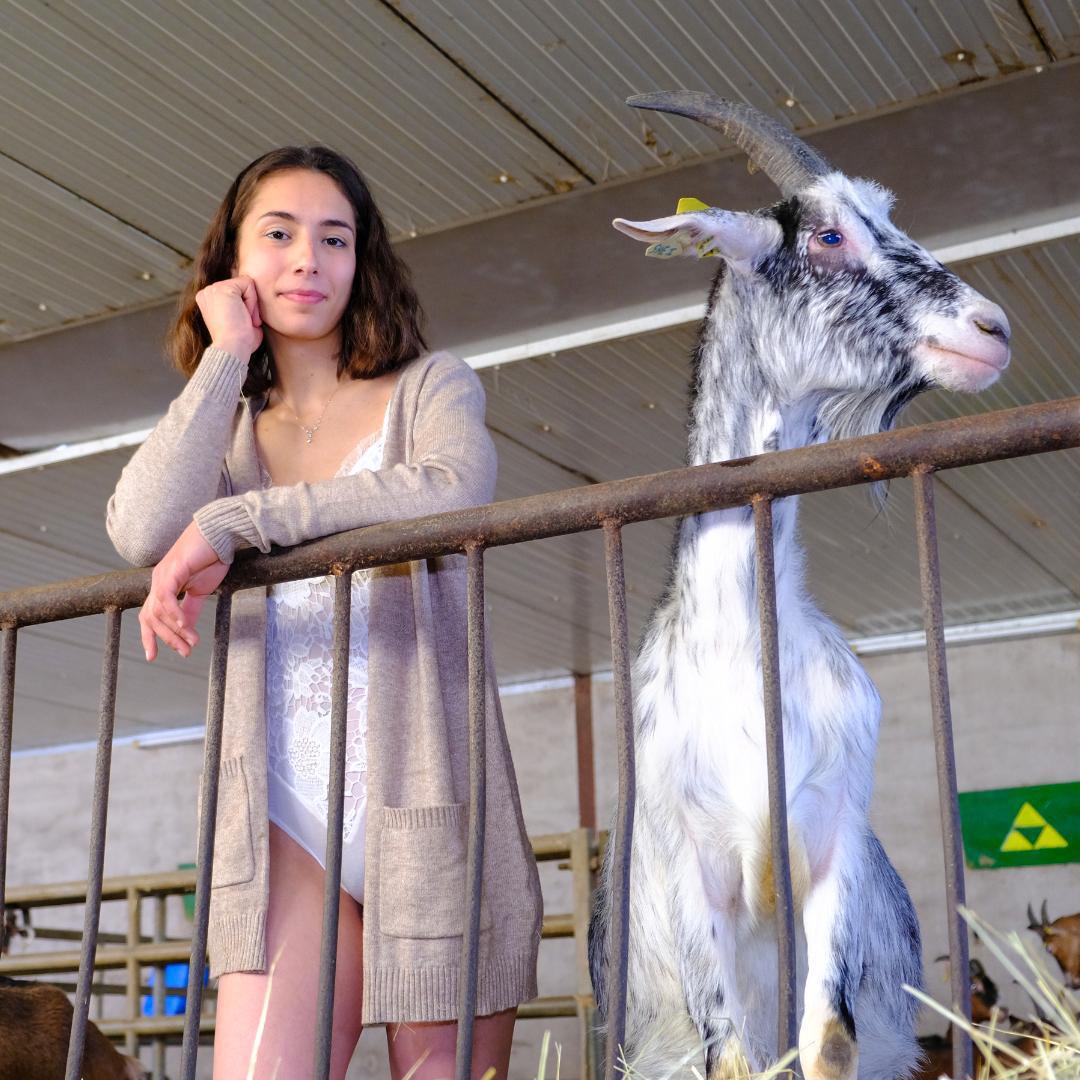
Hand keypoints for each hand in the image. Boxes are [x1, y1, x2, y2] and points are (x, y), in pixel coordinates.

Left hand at [140, 521, 229, 661]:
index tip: (153, 656)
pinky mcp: (171, 570)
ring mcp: (162, 576)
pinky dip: (173, 613)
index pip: (149, 616)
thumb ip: (190, 609)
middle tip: (184, 652)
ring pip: (158, 611)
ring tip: (192, 642)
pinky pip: (166, 597)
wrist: (220, 536)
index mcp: (163, 586)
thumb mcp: (200, 590)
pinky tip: (183, 625)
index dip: (149, 637)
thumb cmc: (211, 558)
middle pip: (150, 618)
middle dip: (165, 639)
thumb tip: (185, 629)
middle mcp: (158, 582)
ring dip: (175, 631)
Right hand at [195, 275, 262, 358]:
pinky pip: (249, 284)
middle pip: (242, 287)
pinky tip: (244, 314)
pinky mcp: (224, 288)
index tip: (240, 323)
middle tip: (243, 322)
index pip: (236, 291)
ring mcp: (213, 288)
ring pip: (246, 285)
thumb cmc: (240, 342)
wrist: (233, 348)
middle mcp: (207, 292)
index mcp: (208, 300)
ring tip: (243, 319)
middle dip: (249, 305)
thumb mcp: (239, 320)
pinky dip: (252, 301)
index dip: (245, 307)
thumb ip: (243, 306)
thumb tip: (255, 303)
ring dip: (251, 304)